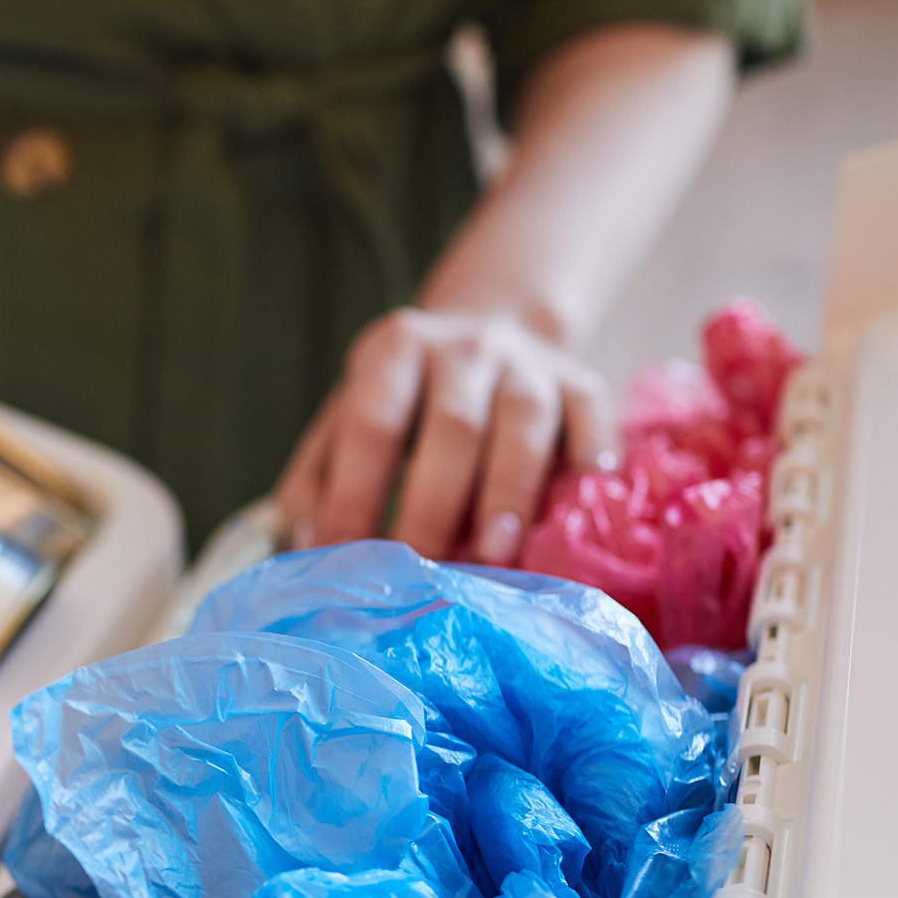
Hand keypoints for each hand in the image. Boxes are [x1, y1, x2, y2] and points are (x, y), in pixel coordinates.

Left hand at [276, 308, 614, 565]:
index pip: (373, 425)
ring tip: (496, 552)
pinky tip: (586, 487)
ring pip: (524, 424)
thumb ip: (317, 476)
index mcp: (395, 352)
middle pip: (453, 428)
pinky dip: (592, 450)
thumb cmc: (404, 399)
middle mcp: (465, 349)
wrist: (489, 328)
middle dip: (436, 505)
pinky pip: (593, 416)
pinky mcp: (583, 382)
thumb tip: (304, 545)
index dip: (357, 493)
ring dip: (510, 491)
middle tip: (426, 568)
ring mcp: (529, 364)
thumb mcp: (346, 417)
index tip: (347, 557)